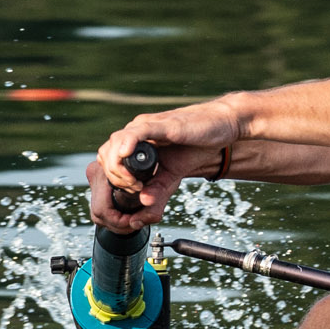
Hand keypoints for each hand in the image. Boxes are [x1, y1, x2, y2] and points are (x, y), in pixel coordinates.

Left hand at [88, 104, 240, 231]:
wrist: (223, 125)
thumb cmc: (199, 144)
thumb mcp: (174, 173)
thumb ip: (157, 189)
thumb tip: (143, 204)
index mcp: (137, 142)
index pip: (109, 159)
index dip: (114, 178)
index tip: (131, 191)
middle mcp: (137, 131)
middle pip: (106, 152)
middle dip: (113, 176)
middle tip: (133, 189)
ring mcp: (147, 126)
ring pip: (115, 143)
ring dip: (118, 167)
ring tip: (135, 183)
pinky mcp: (161, 124)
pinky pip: (135, 132)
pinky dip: (126, 145)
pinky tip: (127, 156)